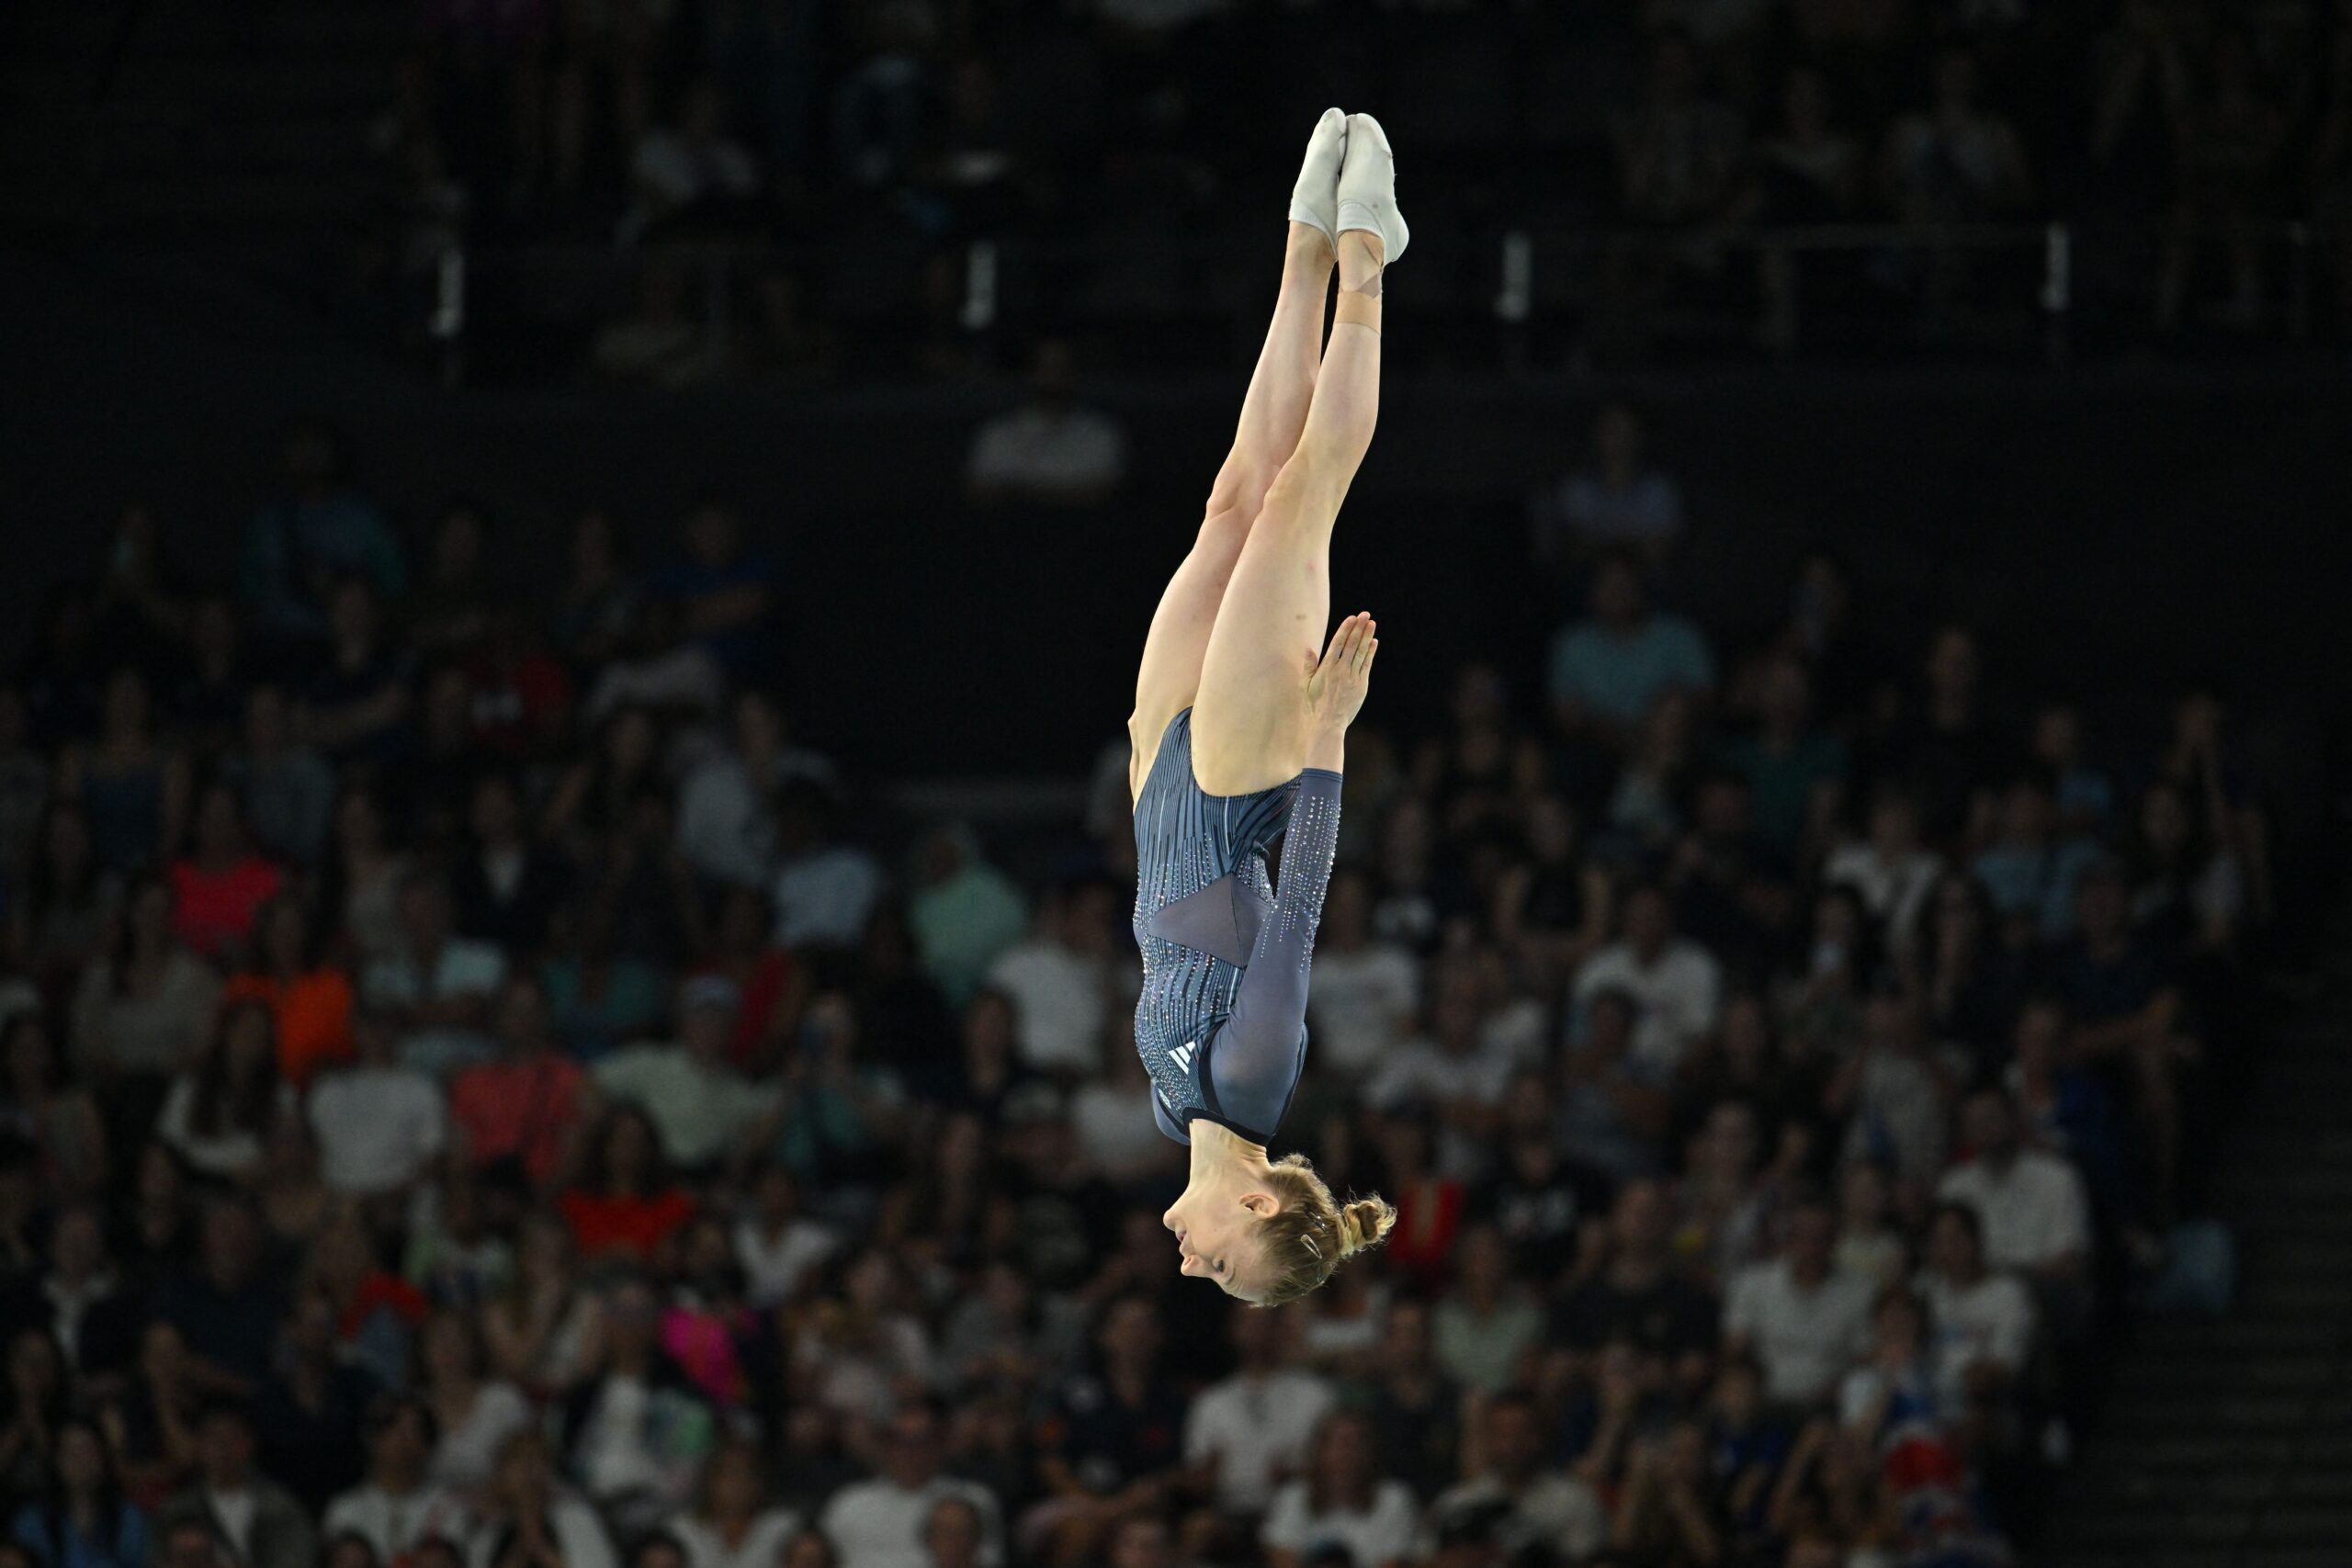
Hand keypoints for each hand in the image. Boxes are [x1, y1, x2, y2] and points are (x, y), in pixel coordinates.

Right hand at [1305, 613, 1378, 733]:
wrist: (1328, 724)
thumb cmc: (1314, 705)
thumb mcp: (1306, 685)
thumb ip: (1309, 666)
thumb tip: (1309, 649)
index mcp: (1326, 668)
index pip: (1337, 643)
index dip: (1345, 629)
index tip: (1352, 618)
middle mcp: (1340, 670)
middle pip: (1351, 644)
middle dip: (1359, 628)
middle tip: (1365, 614)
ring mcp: (1352, 677)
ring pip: (1360, 652)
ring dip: (1366, 637)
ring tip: (1372, 623)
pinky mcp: (1361, 686)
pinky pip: (1366, 665)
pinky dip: (1370, 653)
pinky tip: (1373, 643)